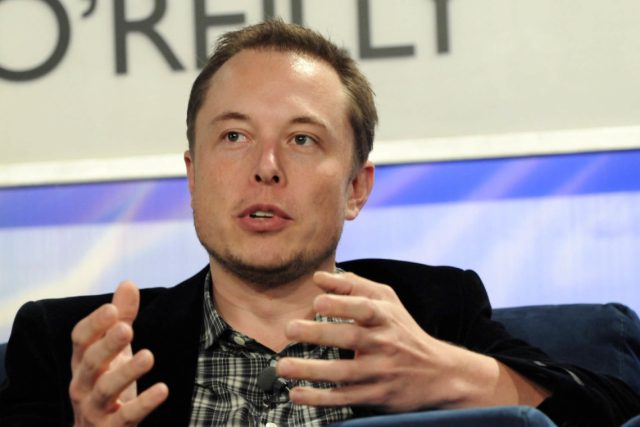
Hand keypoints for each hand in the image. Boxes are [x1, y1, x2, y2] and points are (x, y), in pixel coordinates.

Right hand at [69, 281, 167, 425]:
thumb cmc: (108, 383)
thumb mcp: (114, 351)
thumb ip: (121, 319)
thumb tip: (128, 282)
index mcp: (83, 362)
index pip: (80, 340)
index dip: (94, 324)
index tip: (112, 308)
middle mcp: (82, 384)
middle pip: (91, 362)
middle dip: (107, 345)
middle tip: (126, 329)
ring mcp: (94, 408)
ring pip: (105, 389)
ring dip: (126, 372)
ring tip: (148, 355)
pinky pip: (126, 417)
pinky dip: (143, 404)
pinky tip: (162, 389)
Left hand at [276, 271, 535, 411]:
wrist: (438, 374)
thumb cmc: (402, 330)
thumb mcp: (387, 302)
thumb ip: (353, 286)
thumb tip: (319, 277)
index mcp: (386, 318)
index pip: (365, 309)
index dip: (343, 304)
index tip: (318, 302)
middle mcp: (385, 344)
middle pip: (352, 338)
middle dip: (320, 333)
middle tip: (290, 328)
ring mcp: (381, 372)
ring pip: (345, 373)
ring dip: (312, 370)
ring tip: (283, 367)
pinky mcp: (376, 396)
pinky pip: (346, 397)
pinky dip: (320, 398)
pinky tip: (297, 394)